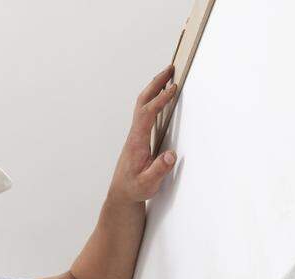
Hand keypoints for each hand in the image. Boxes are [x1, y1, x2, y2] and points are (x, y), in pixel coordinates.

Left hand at [106, 65, 179, 205]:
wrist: (122, 192)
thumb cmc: (135, 187)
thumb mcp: (148, 183)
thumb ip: (159, 170)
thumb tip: (171, 155)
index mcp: (137, 141)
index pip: (148, 114)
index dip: (160, 100)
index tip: (173, 89)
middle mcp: (135, 133)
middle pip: (143, 101)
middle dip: (156, 84)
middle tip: (170, 69)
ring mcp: (136, 133)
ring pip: (143, 104)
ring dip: (154, 88)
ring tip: (168, 77)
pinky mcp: (138, 136)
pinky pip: (145, 111)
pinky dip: (154, 98)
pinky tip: (161, 97)